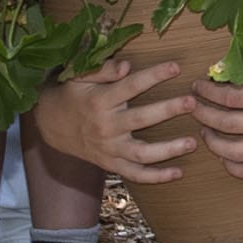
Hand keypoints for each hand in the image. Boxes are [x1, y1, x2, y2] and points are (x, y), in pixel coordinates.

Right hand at [31, 58, 194, 179]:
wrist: (50, 125)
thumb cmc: (72, 94)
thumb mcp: (79, 76)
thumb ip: (102, 68)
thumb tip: (126, 64)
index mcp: (100, 101)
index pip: (130, 86)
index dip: (153, 75)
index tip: (176, 67)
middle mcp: (106, 127)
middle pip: (141, 119)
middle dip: (168, 110)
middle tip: (192, 102)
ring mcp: (109, 149)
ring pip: (141, 153)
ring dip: (168, 150)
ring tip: (192, 143)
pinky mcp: (111, 164)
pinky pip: (135, 174)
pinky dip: (156, 177)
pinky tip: (178, 173)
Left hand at [192, 61, 242, 180]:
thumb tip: (240, 58)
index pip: (231, 96)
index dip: (208, 91)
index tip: (198, 86)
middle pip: (225, 123)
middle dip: (202, 114)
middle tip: (193, 107)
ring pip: (232, 151)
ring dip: (212, 141)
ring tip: (205, 131)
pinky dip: (232, 167)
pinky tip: (225, 157)